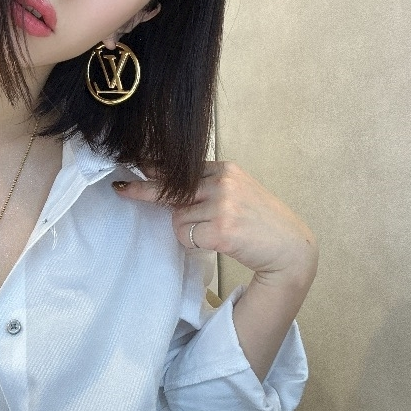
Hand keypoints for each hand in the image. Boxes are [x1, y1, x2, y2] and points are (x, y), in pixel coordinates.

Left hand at [114, 161, 317, 377]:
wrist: (290, 247)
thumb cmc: (261, 222)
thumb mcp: (237, 192)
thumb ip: (208, 187)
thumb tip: (167, 191)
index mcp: (225, 169)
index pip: (181, 166)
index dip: (153, 167)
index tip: (132, 163)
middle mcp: (223, 182)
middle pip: (169, 188)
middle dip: (144, 191)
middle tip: (120, 189)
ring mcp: (222, 205)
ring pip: (177, 218)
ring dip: (188, 231)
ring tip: (215, 233)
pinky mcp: (221, 229)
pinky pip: (185, 236)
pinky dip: (194, 244)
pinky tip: (216, 244)